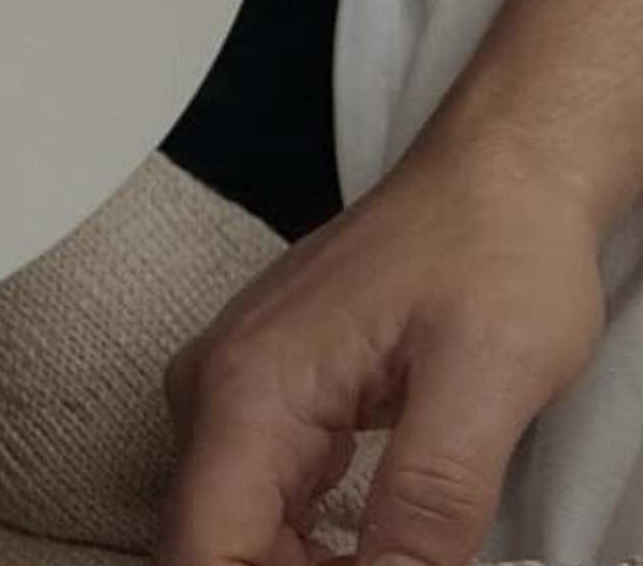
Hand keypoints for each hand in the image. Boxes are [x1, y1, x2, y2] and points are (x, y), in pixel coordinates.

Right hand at [165, 128, 609, 565]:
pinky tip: (375, 548)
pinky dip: (310, 544)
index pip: (206, 546)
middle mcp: (216, 390)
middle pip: (214, 541)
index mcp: (250, 390)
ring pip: (235, 527)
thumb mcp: (489, 382)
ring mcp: (233, 389)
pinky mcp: (264, 394)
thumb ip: (430, 499)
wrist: (499, 178)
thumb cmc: (494, 251)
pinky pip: (259, 496)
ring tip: (401, 560)